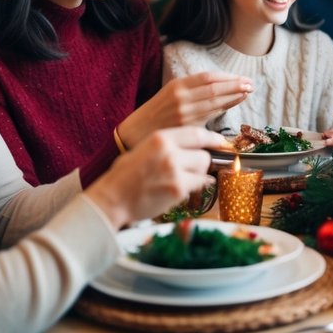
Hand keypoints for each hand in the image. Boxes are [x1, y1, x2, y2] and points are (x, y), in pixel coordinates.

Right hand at [85, 126, 230, 227]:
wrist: (111, 199)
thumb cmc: (125, 175)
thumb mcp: (144, 148)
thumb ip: (169, 145)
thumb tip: (195, 146)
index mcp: (160, 138)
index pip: (197, 134)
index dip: (213, 139)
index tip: (221, 142)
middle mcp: (169, 151)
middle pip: (204, 154)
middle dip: (203, 162)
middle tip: (194, 168)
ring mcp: (174, 171)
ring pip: (203, 170)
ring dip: (197, 176)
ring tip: (181, 180)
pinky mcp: (177, 189)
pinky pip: (197, 186)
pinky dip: (193, 188)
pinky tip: (179, 190)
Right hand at [118, 72, 252, 147]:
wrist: (133, 135)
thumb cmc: (154, 115)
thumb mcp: (169, 95)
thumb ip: (191, 91)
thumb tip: (219, 88)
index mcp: (176, 85)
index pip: (208, 77)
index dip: (228, 77)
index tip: (242, 78)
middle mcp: (181, 97)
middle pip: (215, 88)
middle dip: (236, 85)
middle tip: (251, 84)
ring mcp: (184, 113)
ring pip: (215, 102)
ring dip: (234, 96)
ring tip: (247, 92)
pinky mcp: (186, 127)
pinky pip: (211, 116)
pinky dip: (225, 108)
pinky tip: (234, 104)